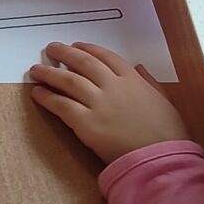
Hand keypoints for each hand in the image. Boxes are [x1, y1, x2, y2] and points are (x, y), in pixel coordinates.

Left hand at [28, 41, 186, 164]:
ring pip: (68, 81)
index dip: (89, 49)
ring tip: (36, 69)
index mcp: (133, 80)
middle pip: (83, 63)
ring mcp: (98, 104)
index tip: (76, 45)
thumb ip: (150, 82)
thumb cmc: (167, 134)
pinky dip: (47, 97)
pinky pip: (62, 105)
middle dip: (65, 54)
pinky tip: (37, 93)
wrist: (159, 158)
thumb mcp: (164, 101)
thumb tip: (140, 67)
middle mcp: (113, 86)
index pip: (106, 57)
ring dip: (49, 73)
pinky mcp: (86, 123)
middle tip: (51, 49)